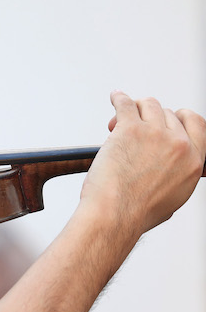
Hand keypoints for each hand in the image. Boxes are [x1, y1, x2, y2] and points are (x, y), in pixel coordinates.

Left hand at [80, 91, 205, 235]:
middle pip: (167, 113)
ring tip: (117, 122)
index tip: (167, 118)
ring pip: (148, 105)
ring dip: (135, 109)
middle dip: (149, 119)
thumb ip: (178, 175)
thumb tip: (169, 166)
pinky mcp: (130, 128)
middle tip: (131, 133)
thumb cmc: (137, 211)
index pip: (196, 123)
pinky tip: (115, 97)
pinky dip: (119, 98)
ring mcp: (156, 134)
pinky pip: (126, 104)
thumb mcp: (174, 196)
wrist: (116, 214)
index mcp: (194, 161)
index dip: (179, 117)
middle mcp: (179, 144)